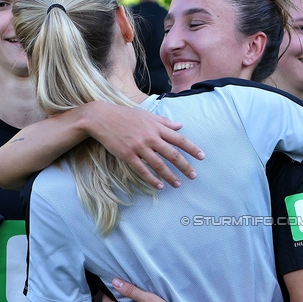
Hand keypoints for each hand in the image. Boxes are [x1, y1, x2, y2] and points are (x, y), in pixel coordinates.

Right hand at [84, 104, 204, 188]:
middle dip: (185, 166)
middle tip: (193, 176)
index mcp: (156, 127)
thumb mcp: (146, 115)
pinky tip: (159, 185)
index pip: (179, 139)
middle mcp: (150, 137)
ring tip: (178, 184)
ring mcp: (139, 147)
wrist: (101, 118)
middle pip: (172, 154)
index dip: (191, 148)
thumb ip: (164, 121)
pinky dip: (151, 179)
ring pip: (159, 164)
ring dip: (170, 176)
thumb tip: (180, 125)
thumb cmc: (124, 115)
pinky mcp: (128, 155)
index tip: (201, 157)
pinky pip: (142, 170)